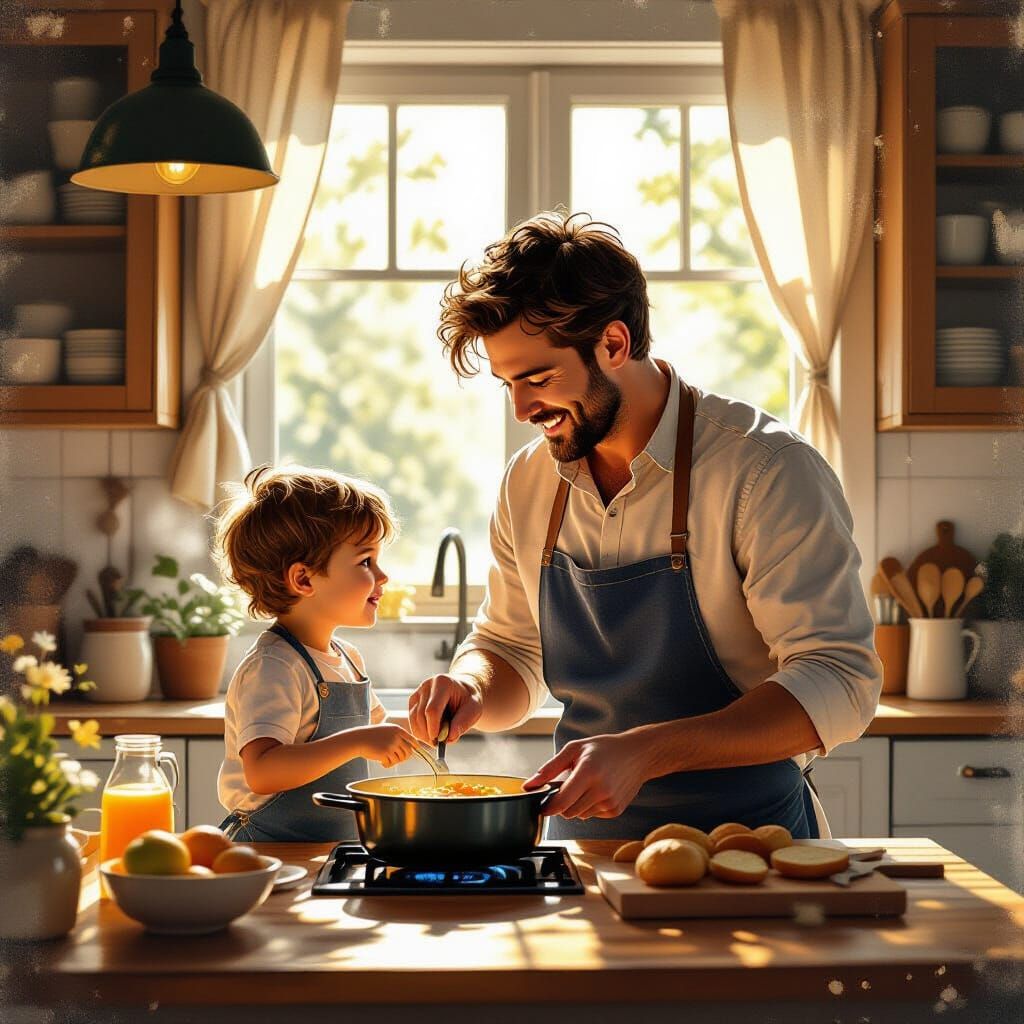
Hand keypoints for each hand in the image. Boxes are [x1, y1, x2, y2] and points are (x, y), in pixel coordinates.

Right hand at [357, 724, 419, 768]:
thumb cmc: (372, 736)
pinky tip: (382, 763)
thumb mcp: (386, 730)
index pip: (412, 739)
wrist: (359, 739)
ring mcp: (392, 745)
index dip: (416, 746)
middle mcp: (397, 737)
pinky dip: (387, 765)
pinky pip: (391, 763)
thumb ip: (397, 736)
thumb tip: (410, 748)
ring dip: (394, 762)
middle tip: (396, 759)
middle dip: (403, 758)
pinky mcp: (386, 753)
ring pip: (400, 758)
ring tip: (387, 760)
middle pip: (408, 752)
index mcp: (398, 730)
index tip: (417, 750)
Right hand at [407, 674, 482, 744]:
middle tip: (438, 744)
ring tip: (435, 740)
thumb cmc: (468, 700)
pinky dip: (418, 730)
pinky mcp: (414, 699)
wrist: (463, 692)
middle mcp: (427, 685)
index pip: (432, 709)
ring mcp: (419, 691)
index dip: (433, 727)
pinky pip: (411, 718)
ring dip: (422, 733)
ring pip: (413, 717)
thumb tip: (449, 738)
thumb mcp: (474, 710)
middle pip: (420, 714)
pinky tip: (429, 735)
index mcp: (443, 683)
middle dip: (428, 733)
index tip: (438, 741)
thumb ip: (463, 723)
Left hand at [523, 732, 650, 820]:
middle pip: (567, 812)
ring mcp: (610, 802)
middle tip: (568, 786)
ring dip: (576, 805)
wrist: (637, 754)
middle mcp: (601, 790)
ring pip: (579, 815)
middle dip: (562, 803)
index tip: (542, 805)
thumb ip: (549, 768)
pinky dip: (589, 806)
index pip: (561, 802)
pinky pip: (592, 815)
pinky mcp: (615, 810)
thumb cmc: (605, 748)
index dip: (548, 806)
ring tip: (586, 785)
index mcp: (588, 772)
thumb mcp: (574, 749)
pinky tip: (597, 791)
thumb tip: (529, 785)